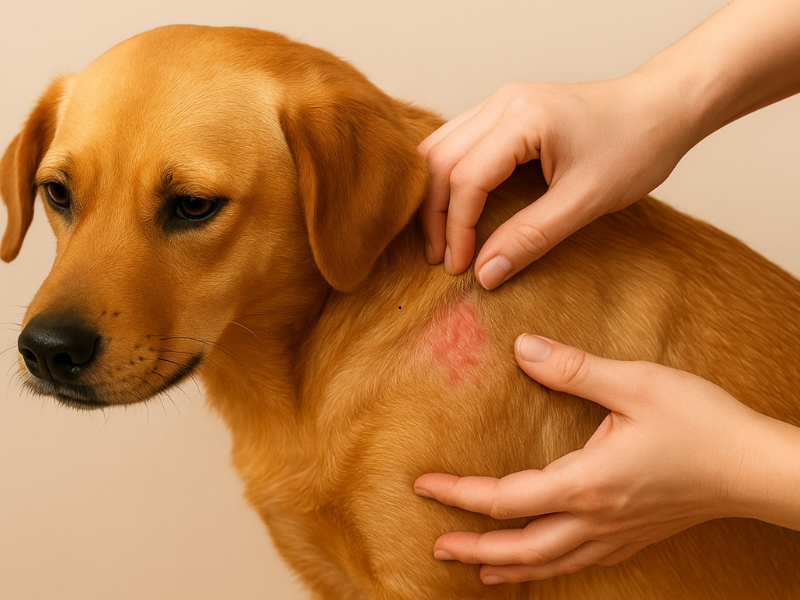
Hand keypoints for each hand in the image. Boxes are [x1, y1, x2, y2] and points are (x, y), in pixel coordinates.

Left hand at [414, 335, 767, 583]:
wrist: (757, 468)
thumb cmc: (701, 423)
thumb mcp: (635, 383)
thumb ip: (573, 369)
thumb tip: (522, 349)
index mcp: (587, 482)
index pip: (506, 497)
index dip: (460, 494)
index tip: (424, 486)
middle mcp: (596, 518)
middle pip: (520, 545)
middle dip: (473, 544)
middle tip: (435, 545)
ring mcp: (617, 534)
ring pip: (549, 562)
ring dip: (507, 565)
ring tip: (475, 568)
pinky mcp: (635, 536)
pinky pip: (580, 562)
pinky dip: (548, 567)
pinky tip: (541, 563)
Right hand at [417, 77, 695, 288]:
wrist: (664, 107)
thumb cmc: (636, 145)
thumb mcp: (586, 201)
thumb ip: (532, 237)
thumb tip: (486, 272)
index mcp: (523, 118)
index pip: (466, 177)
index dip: (457, 228)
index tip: (461, 267)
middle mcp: (503, 101)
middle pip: (440, 159)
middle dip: (433, 213)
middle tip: (441, 258)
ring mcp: (502, 102)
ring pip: (440, 147)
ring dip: (433, 194)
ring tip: (441, 237)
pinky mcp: (507, 110)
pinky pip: (459, 141)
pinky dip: (449, 176)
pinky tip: (454, 206)